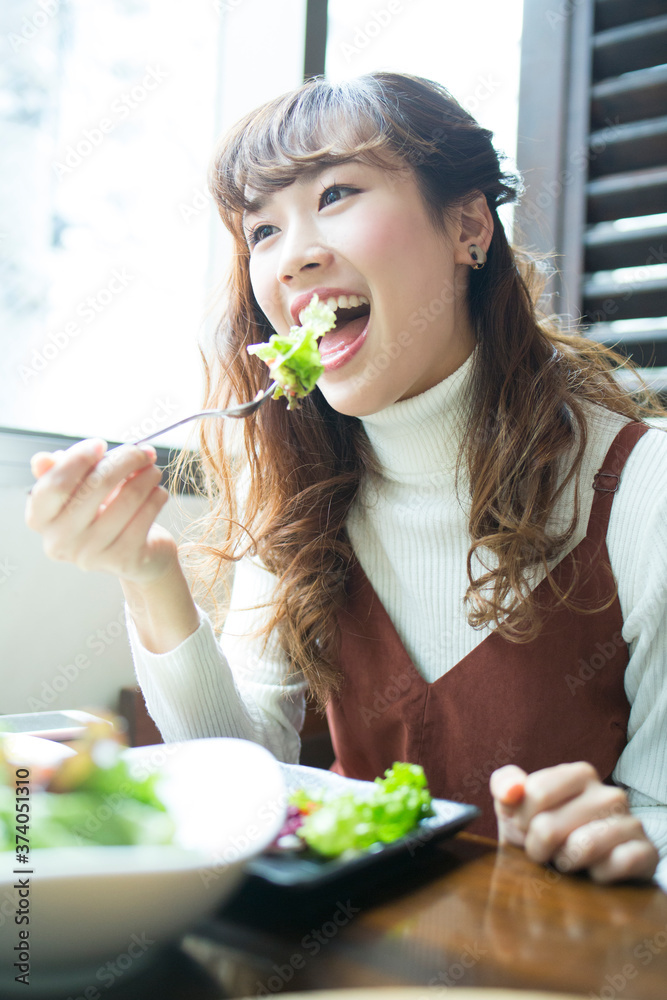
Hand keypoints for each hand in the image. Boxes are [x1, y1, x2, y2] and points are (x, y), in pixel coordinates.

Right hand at [26, 437, 177, 586]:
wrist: (135, 556)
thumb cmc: (103, 515)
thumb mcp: (79, 492)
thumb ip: (62, 472)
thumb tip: (42, 460)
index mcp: (41, 520)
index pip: (54, 484)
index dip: (78, 458)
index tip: (100, 444)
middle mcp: (60, 541)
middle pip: (97, 484)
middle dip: (125, 459)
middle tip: (141, 452)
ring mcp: (91, 554)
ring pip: (129, 496)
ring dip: (147, 476)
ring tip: (153, 470)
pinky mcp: (123, 559)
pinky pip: (147, 514)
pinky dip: (157, 496)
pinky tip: (158, 492)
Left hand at [490, 761, 658, 883]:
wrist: (577, 874)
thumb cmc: (542, 833)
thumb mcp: (515, 806)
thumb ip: (504, 785)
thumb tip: (511, 792)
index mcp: (580, 774)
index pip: (535, 792)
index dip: (520, 819)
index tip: (525, 827)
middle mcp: (610, 793)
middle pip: (549, 826)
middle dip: (537, 847)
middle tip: (545, 850)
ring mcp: (631, 823)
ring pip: (582, 847)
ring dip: (564, 863)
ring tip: (566, 861)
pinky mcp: (646, 854)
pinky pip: (616, 865)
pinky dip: (597, 876)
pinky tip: (594, 873)